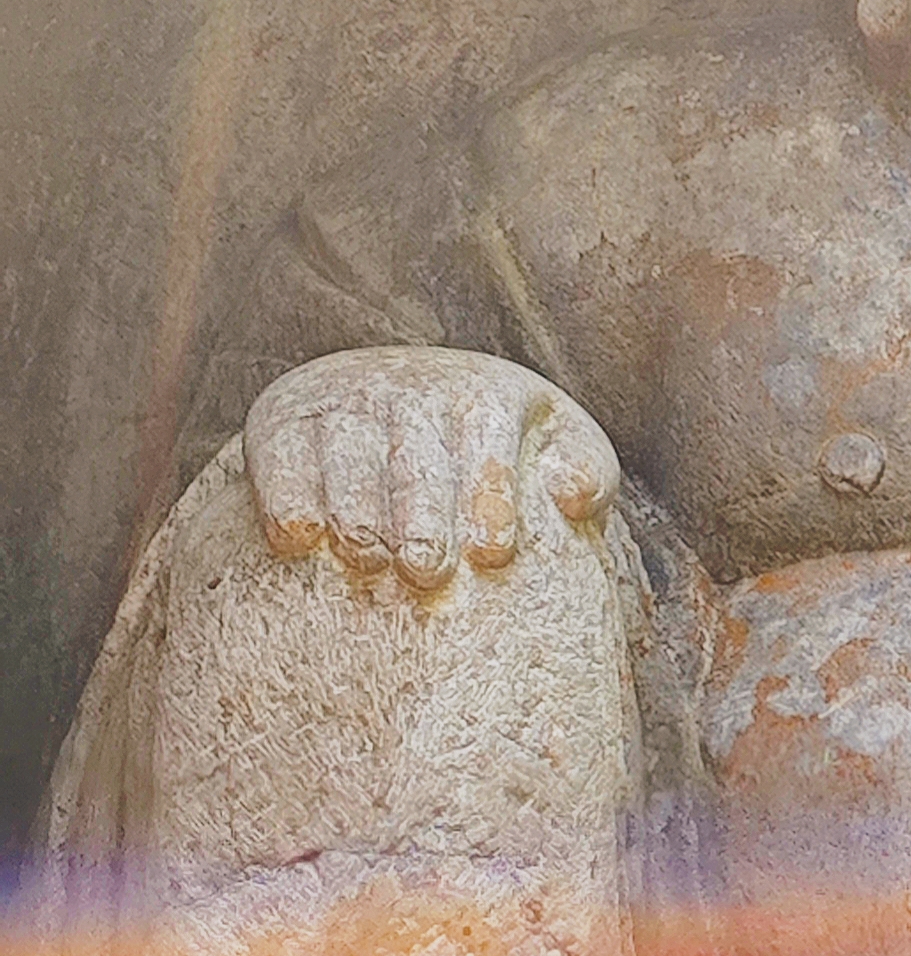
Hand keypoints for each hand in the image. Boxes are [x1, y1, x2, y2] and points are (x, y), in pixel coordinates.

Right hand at [243, 346, 618, 590]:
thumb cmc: (499, 452)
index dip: (490, 495)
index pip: (487, 438)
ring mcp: (342, 397)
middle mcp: (409, 385)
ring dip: (356, 512)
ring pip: (347, 457)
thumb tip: (572, 496)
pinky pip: (279, 454)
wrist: (402, 412)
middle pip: (414, 456)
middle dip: (422, 516)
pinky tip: (296, 537)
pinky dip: (283, 491)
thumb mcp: (554, 448)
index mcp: (483, 392)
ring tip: (369, 562)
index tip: (493, 551)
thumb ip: (586, 471)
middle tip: (429, 570)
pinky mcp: (281, 418)